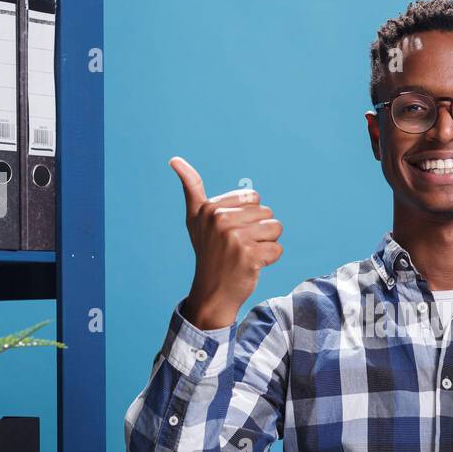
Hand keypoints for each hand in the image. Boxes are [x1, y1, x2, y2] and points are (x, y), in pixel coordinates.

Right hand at [170, 156, 283, 329]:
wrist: (212, 292)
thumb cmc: (208, 252)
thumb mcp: (195, 219)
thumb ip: (191, 188)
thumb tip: (175, 159)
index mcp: (210, 208)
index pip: (253, 197)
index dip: (248, 215)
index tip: (231, 231)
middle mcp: (220, 220)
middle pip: (266, 212)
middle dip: (259, 230)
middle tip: (239, 246)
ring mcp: (234, 238)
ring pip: (275, 229)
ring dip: (266, 244)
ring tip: (247, 254)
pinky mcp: (249, 256)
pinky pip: (277, 249)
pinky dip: (270, 260)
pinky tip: (252, 266)